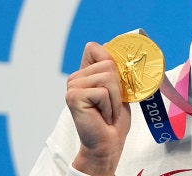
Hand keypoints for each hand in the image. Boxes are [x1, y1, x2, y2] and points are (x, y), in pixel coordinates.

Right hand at [66, 42, 130, 175]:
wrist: (108, 143)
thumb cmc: (114, 118)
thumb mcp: (119, 89)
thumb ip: (115, 70)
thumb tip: (115, 48)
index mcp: (85, 73)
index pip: (94, 48)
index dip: (110, 60)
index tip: (116, 81)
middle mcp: (76, 78)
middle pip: (108, 63)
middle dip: (118, 86)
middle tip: (111, 104)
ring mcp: (72, 86)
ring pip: (108, 77)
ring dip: (115, 98)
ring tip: (108, 111)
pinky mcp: (74, 97)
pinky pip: (103, 91)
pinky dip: (109, 106)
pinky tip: (102, 116)